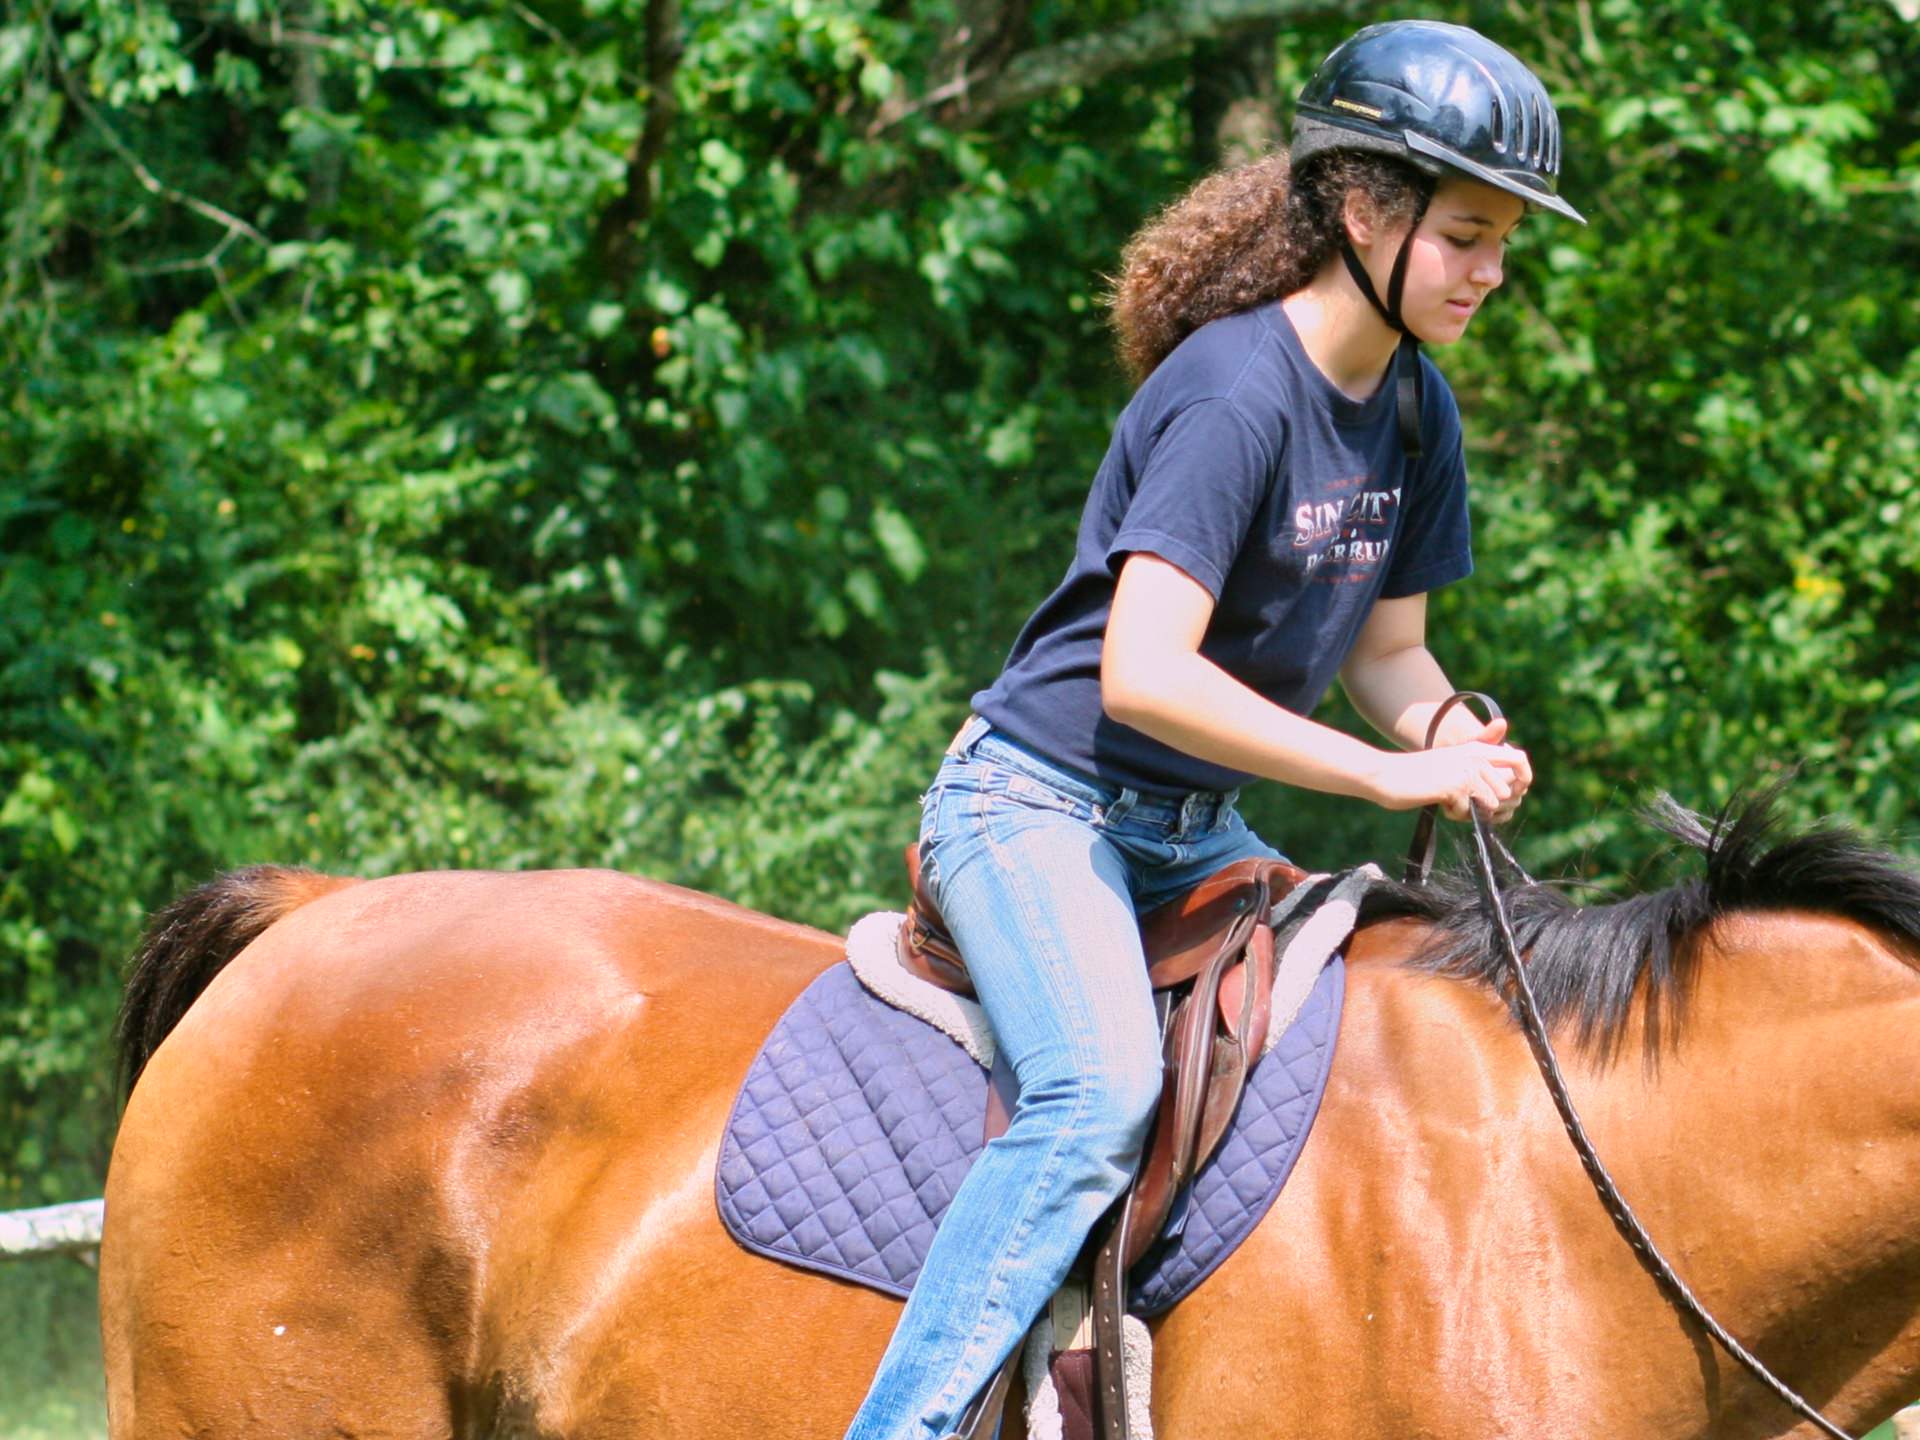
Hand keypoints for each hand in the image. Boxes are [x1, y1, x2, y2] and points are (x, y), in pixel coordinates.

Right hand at [1369, 717, 1531, 821]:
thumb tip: (1506, 800)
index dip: (1524, 779)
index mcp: (1476, 748)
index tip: (1513, 797)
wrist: (1386, 775)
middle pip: (1505, 792)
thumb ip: (1477, 775)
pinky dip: (1454, 814)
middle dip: (1487, 805)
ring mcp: (1466, 770)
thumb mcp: (1450, 767)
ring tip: (1450, 802)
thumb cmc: (1416, 776)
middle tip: (1462, 802)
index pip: (1520, 760)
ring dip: (1471, 811)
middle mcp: (1475, 756)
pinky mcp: (1456, 786)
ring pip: (1489, 805)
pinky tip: (1440, 803)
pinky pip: (1469, 812)